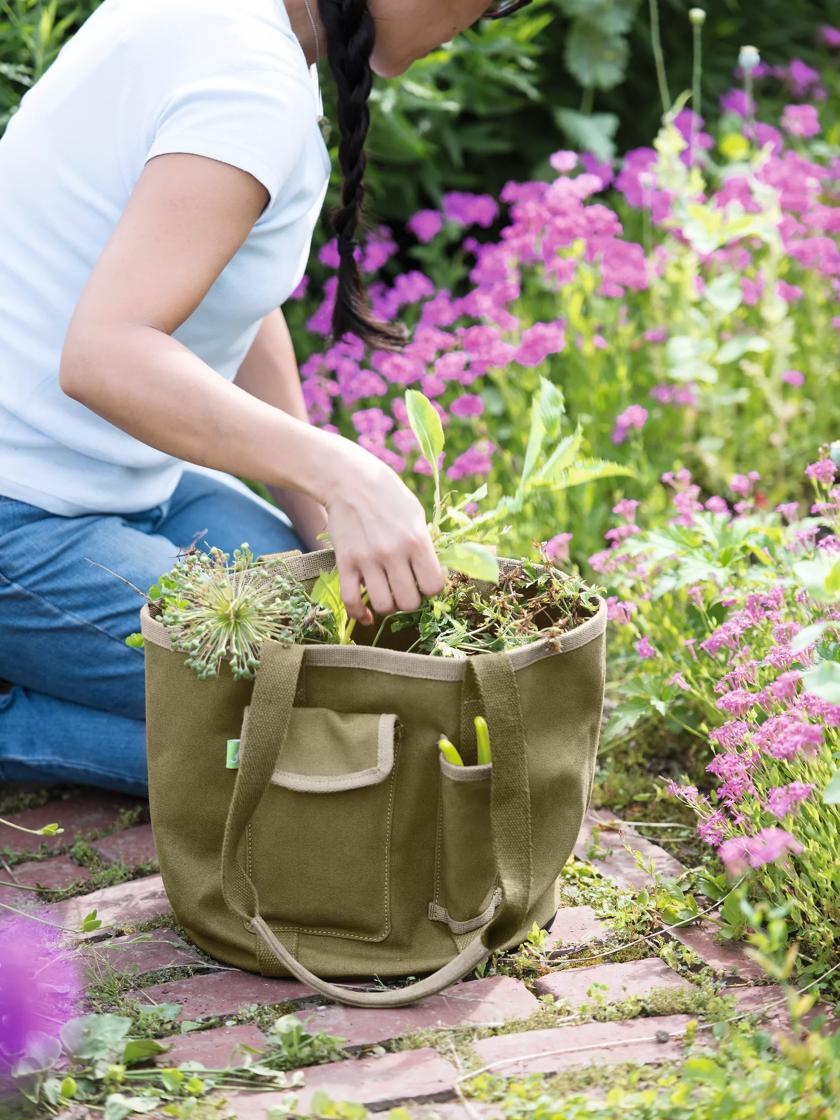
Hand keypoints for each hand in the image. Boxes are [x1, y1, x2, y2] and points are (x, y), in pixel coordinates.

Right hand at [321, 444, 444, 622]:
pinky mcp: (345, 562)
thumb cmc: (389, 495)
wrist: (349, 480)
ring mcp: (367, 559)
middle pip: (409, 602)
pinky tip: (365, 613)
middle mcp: (393, 553)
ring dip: (388, 605)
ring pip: (384, 605)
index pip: (433, 586)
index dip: (431, 589)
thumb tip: (434, 574)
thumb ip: (425, 545)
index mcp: (416, 540)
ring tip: (387, 593)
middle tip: (405, 588)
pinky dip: (359, 614)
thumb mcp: (416, 515)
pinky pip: (352, 601)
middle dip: (410, 601)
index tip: (424, 580)